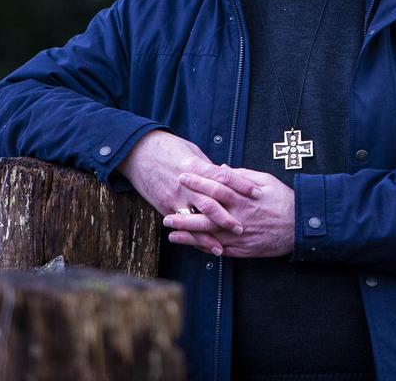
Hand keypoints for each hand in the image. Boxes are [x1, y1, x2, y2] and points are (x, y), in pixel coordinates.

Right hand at [118, 130, 262, 253]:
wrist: (138, 152)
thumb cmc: (168, 148)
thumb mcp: (192, 152)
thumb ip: (208, 168)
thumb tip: (226, 177)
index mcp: (196, 167)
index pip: (223, 177)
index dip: (241, 185)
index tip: (257, 193)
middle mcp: (186, 184)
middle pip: (210, 203)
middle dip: (227, 218)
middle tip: (243, 228)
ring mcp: (174, 197)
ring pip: (194, 219)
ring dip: (208, 234)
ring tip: (222, 247)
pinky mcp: (163, 206)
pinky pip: (180, 224)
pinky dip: (190, 237)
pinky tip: (198, 245)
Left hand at [163, 167, 293, 257]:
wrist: (300, 226)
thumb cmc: (283, 200)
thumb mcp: (266, 180)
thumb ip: (241, 175)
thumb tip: (222, 168)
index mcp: (243, 197)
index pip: (216, 186)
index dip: (197, 181)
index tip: (182, 176)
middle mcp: (239, 216)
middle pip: (207, 213)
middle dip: (185, 213)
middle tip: (166, 213)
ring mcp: (240, 235)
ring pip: (210, 235)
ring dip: (189, 234)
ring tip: (171, 232)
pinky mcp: (244, 249)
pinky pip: (220, 249)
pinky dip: (204, 247)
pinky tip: (191, 246)